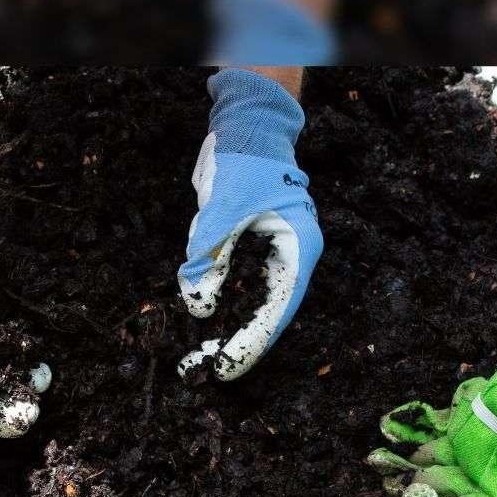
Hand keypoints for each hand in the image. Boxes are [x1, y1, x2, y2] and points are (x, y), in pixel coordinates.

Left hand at [177, 68, 322, 379]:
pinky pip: (242, 284)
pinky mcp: (257, 249)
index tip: (225, 369)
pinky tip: (204, 323)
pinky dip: (224, 303)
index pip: (276, 308)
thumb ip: (209, 258)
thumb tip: (199, 307)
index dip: (250, 342)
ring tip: (201, 355)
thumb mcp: (220, 211)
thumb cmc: (243, 161)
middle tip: (204, 368)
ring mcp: (276, 254)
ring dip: (229, 326)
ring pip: (254, 301)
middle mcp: (292, 257)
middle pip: (267, 311)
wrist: (248, 127)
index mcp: (298, 249)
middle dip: (237, 341)